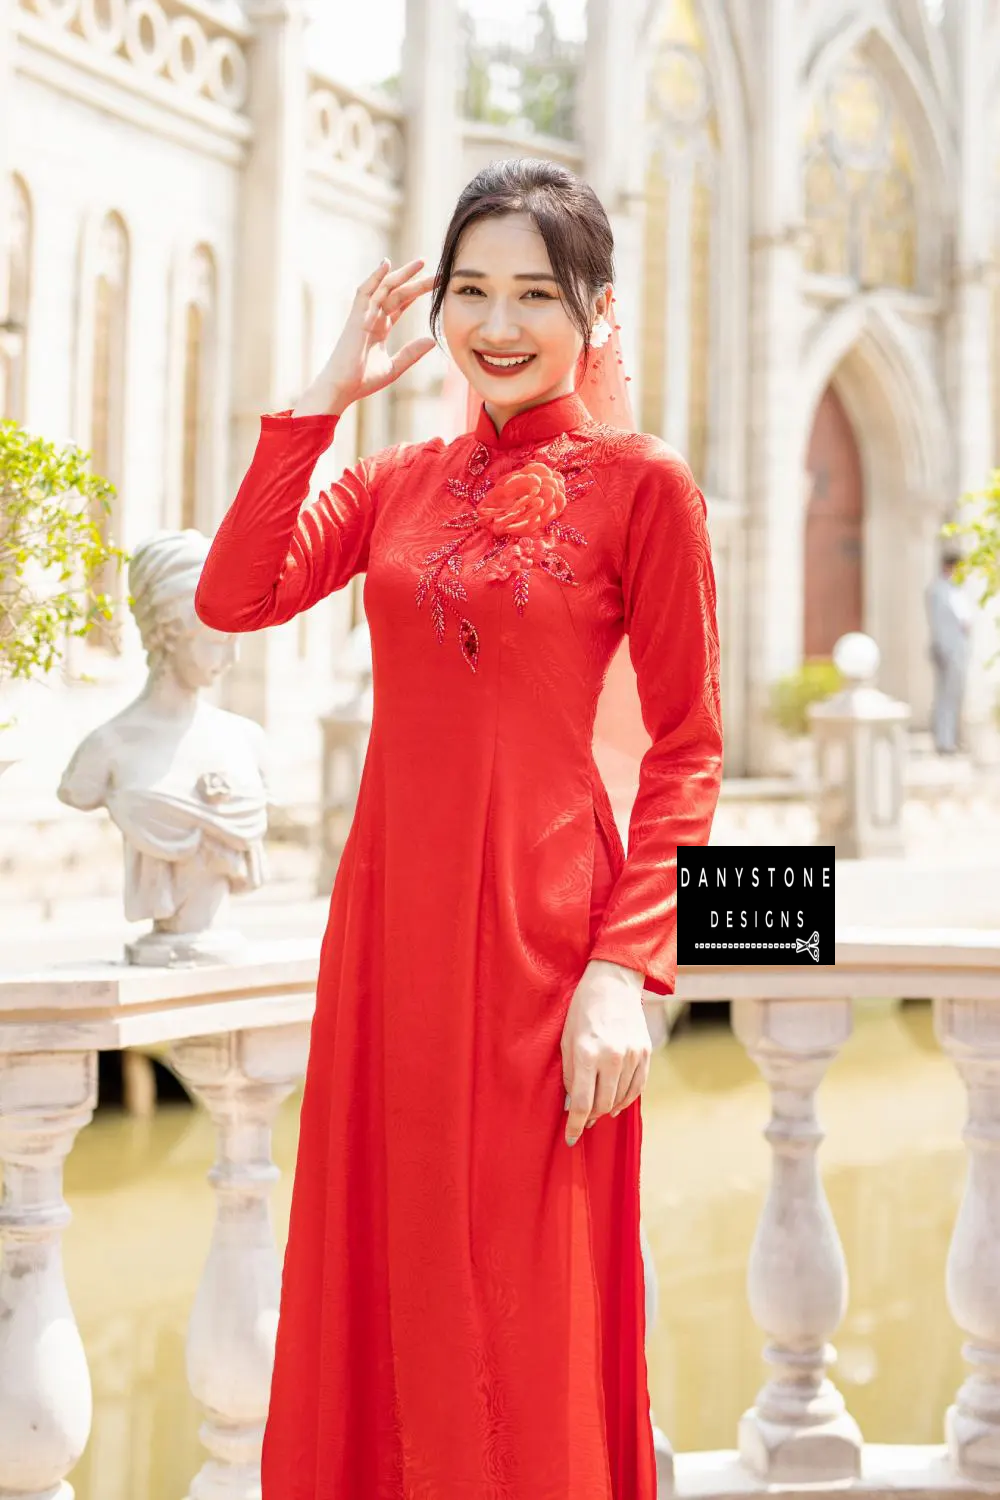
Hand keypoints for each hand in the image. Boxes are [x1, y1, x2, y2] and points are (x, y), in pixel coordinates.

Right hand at [293, 258, 436, 417]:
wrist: (342, 389)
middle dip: (415, 281)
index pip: (400, 304)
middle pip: (397, 293)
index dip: (415, 293)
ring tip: (421, 263)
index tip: (433, 284)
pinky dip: (374, 278)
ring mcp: (363, 316)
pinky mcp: (355, 318)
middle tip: (434, 270)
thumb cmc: (362, 381)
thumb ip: (411, 353)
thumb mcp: (394, 367)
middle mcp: (372, 317)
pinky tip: (387, 265)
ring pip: (384, 289)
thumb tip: (432, 340)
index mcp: (380, 328)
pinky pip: (364, 292)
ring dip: (402, 274)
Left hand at [561, 959, 650, 1145]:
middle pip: (602, 1104)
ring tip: (598, 1111)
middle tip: (583, 1122)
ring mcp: (631, 1055)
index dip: (575, 1125)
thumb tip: (573, 1105)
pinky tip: (615, 1104)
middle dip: (591, 1118)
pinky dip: (625, 1100)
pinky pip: (637, 1088)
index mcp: (587, 1053)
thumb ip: (570, 1075)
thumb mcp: (566, 1040)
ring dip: (607, 1109)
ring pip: (620, 1099)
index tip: (571, 1138)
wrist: (612, 984)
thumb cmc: (582, 1011)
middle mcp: (612, 1057)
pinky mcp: (644, 1053)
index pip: (582, 1103)